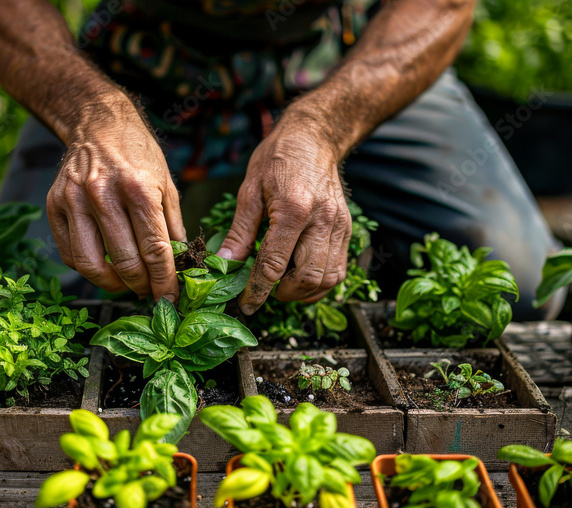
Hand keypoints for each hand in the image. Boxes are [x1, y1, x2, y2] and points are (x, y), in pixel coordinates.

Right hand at [47, 94, 185, 301]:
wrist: (99, 124)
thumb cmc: (138, 156)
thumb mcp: (167, 185)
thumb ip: (173, 228)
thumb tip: (180, 268)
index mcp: (138, 189)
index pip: (154, 250)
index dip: (165, 282)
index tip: (171, 300)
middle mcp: (102, 194)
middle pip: (124, 262)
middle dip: (142, 286)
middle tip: (150, 291)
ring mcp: (73, 200)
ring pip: (90, 265)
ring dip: (112, 285)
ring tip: (127, 284)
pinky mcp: (54, 206)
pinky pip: (70, 254)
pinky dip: (89, 269)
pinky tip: (105, 266)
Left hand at [217, 112, 350, 314]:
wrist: (314, 138)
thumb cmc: (277, 159)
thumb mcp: (249, 190)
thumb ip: (240, 231)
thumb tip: (224, 263)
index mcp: (294, 209)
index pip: (275, 264)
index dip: (258, 290)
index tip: (247, 305)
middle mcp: (322, 220)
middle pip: (309, 278)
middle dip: (285, 293)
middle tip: (267, 290)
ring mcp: (340, 226)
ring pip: (329, 279)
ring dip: (305, 291)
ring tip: (283, 284)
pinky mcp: (347, 229)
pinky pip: (338, 269)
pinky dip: (320, 281)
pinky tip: (300, 274)